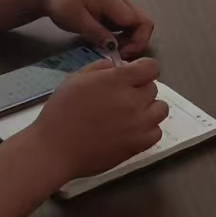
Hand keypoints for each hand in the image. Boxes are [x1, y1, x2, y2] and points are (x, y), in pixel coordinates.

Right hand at [23, 57, 167, 182]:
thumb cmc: (61, 112)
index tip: (133, 75)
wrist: (55, 150)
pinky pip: (156, 131)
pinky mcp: (138, 145)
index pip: (151, 67)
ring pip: (160, 109)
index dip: (143, 69)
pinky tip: (132, 129)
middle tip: (121, 97)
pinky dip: (148, 129)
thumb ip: (101, 68)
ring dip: (148, 108)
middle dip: (140, 88)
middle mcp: (133, 100)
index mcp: (117, 81)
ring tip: (130, 113)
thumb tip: (119, 67)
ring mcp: (138, 124)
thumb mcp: (76, 79)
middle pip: (153, 88)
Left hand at [39, 0, 154, 57]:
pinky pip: (125, 23)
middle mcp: (119, 0)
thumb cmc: (61, 2)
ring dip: (130, 39)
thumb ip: (98, 33)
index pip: (140, 21)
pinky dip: (122, 34)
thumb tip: (115, 47)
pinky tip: (108, 41)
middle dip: (137, 40)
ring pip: (135, 23)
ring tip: (113, 49)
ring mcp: (116, 3)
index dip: (137, 41)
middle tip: (120, 54)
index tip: (122, 54)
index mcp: (112, 0)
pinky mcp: (111, 9)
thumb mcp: (77, 21)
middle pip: (143, 21)